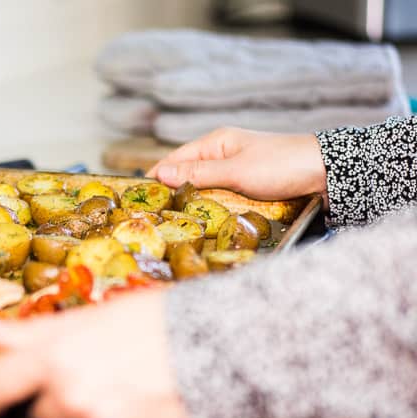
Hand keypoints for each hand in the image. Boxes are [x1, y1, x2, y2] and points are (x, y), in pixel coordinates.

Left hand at [0, 290, 200, 417]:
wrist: (225, 347)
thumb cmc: (162, 321)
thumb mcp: (91, 315)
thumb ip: (29, 330)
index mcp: (56, 358)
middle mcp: (73, 397)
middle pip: (39, 414)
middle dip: (57, 400)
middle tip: (92, 377)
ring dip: (97, 414)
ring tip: (130, 386)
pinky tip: (147, 406)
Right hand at [149, 128, 327, 205]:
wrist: (327, 172)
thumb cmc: (282, 165)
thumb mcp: (236, 171)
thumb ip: (198, 175)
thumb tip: (161, 174)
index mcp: (216, 143)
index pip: (174, 160)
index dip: (157, 178)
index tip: (140, 200)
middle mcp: (223, 154)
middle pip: (187, 176)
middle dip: (172, 194)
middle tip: (155, 219)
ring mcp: (236, 171)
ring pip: (204, 189)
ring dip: (193, 204)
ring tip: (175, 225)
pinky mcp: (249, 186)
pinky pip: (222, 198)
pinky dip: (212, 208)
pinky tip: (205, 222)